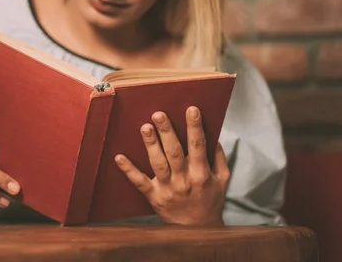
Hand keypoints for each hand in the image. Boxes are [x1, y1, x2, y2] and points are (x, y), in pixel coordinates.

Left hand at [115, 106, 228, 225]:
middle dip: (167, 132)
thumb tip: (213, 134)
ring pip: (158, 164)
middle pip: (175, 152)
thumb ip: (218, 157)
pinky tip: (119, 157)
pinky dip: (128, 170)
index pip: (198, 146)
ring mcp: (168, 189)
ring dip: (151, 145)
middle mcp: (184, 180)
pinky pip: (139, 182)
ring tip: (145, 127)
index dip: (195, 127)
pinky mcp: (154, 197)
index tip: (191, 109)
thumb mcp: (222, 180)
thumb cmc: (210, 200)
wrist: (197, 231)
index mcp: (202, 174)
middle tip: (159, 113)